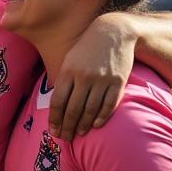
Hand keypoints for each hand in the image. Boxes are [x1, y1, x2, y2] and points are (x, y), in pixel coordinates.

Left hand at [49, 14, 134, 139]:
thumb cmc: (87, 47)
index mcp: (68, 71)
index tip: (53, 131)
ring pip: (91, 110)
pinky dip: (102, 117)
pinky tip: (96, 125)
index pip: (58, 102)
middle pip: (73, 109)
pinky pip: (109, 104)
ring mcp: (102, 80)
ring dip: (84, 125)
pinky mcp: (118, 81)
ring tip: (79, 133)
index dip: (55, 119)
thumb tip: (56, 104)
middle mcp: (84, 77)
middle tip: (65, 138)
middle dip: (67, 127)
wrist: (114, 32)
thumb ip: (63, 79)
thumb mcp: (70, 59)